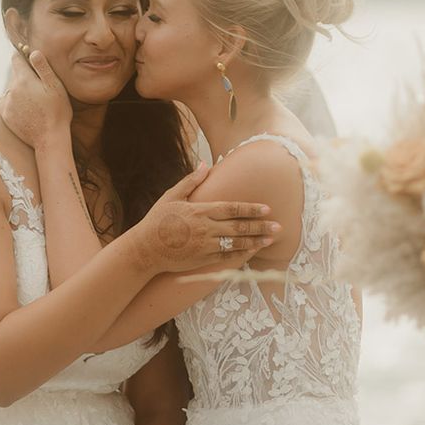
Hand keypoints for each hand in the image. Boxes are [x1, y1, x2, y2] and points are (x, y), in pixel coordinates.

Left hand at [0, 50, 71, 149]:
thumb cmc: (57, 111)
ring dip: (19, 90)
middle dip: (25, 76)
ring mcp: (7, 104)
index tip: (29, 57)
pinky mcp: (5, 115)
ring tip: (35, 101)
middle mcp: (11, 90)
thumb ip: (42, 67)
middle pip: (15, 75)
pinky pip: (6, 102)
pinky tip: (27, 109)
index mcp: (24, 80)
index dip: (23, 56)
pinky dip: (14, 102)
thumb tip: (32, 52)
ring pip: (11, 89)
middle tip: (40, 87)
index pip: (16, 59)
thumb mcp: (55, 86)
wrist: (49, 139)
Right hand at [127, 164, 280, 273]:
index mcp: (201, 210)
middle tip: (278, 226)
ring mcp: (206, 245)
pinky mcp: (203, 259)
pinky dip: (241, 254)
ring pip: (237, 243)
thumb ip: (191, 181)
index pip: (232, 208)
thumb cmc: (158, 220)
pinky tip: (253, 252)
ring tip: (271, 239)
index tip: (267, 209)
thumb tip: (206, 165)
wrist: (146, 248)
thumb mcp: (172, 196)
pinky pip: (227, 257)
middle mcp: (206, 228)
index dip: (251, 209)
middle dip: (261, 226)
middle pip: (239, 227)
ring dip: (256, 241)